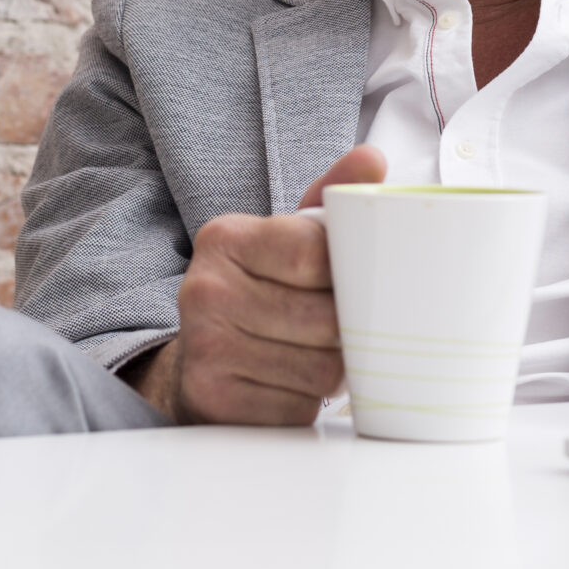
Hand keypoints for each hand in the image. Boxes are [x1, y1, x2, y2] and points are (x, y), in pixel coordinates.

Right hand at [124, 146, 388, 423]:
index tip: (351, 281)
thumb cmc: (257, 294)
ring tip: (313, 354)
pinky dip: (305, 402)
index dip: (349, 274)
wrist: (197, 361)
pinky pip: (297, 408)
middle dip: (345, 329)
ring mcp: (205, 347)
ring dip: (330, 369)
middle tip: (339, 327)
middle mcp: (205, 289)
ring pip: (318, 368)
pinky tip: (289, 385)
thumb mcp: (287, 239)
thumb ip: (330, 198)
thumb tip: (371, 160)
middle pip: (324, 318)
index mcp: (225, 238)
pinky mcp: (212, 400)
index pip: (314, 253)